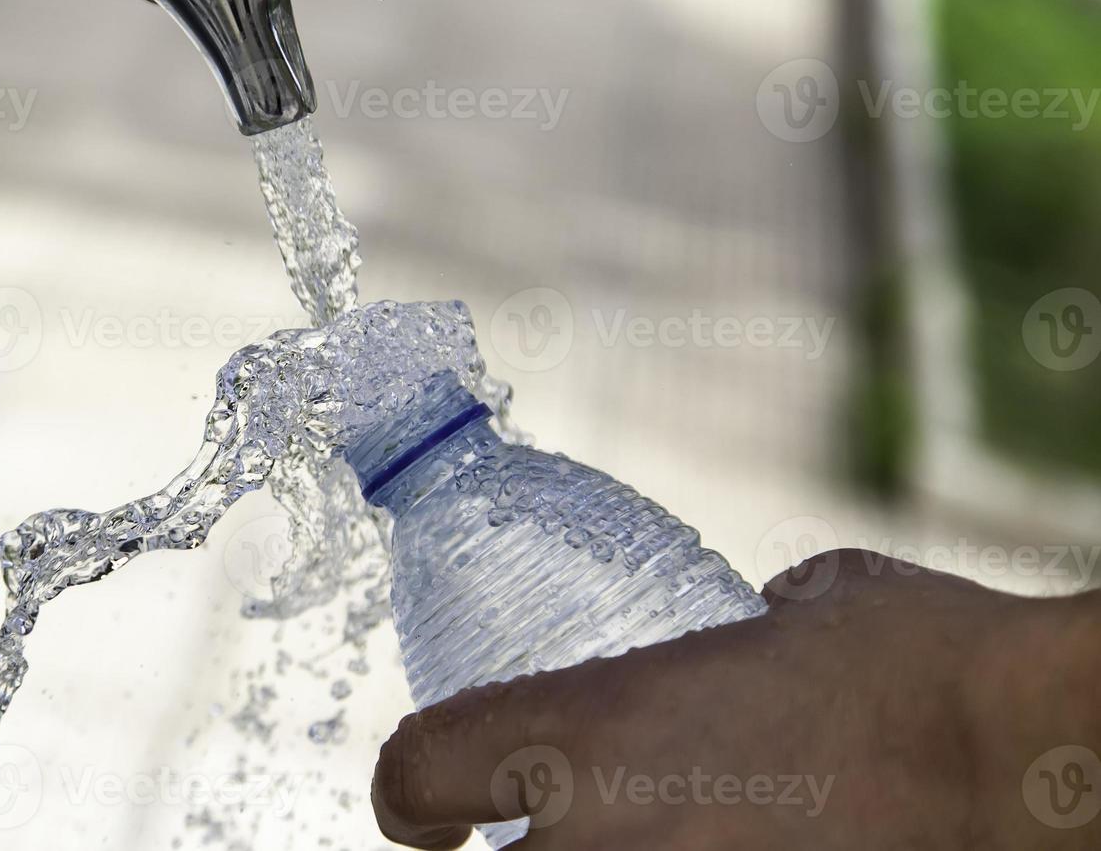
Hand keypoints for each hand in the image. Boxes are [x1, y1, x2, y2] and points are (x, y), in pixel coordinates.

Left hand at [371, 551, 1100, 848]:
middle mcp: (599, 838)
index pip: (417, 772)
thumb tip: (774, 614)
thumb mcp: (818, 606)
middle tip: (541, 848)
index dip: (410, 792)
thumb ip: (765, 614)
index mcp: (585, 729)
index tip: (429, 813)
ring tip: (654, 850)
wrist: (1022, 758)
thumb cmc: (921, 662)